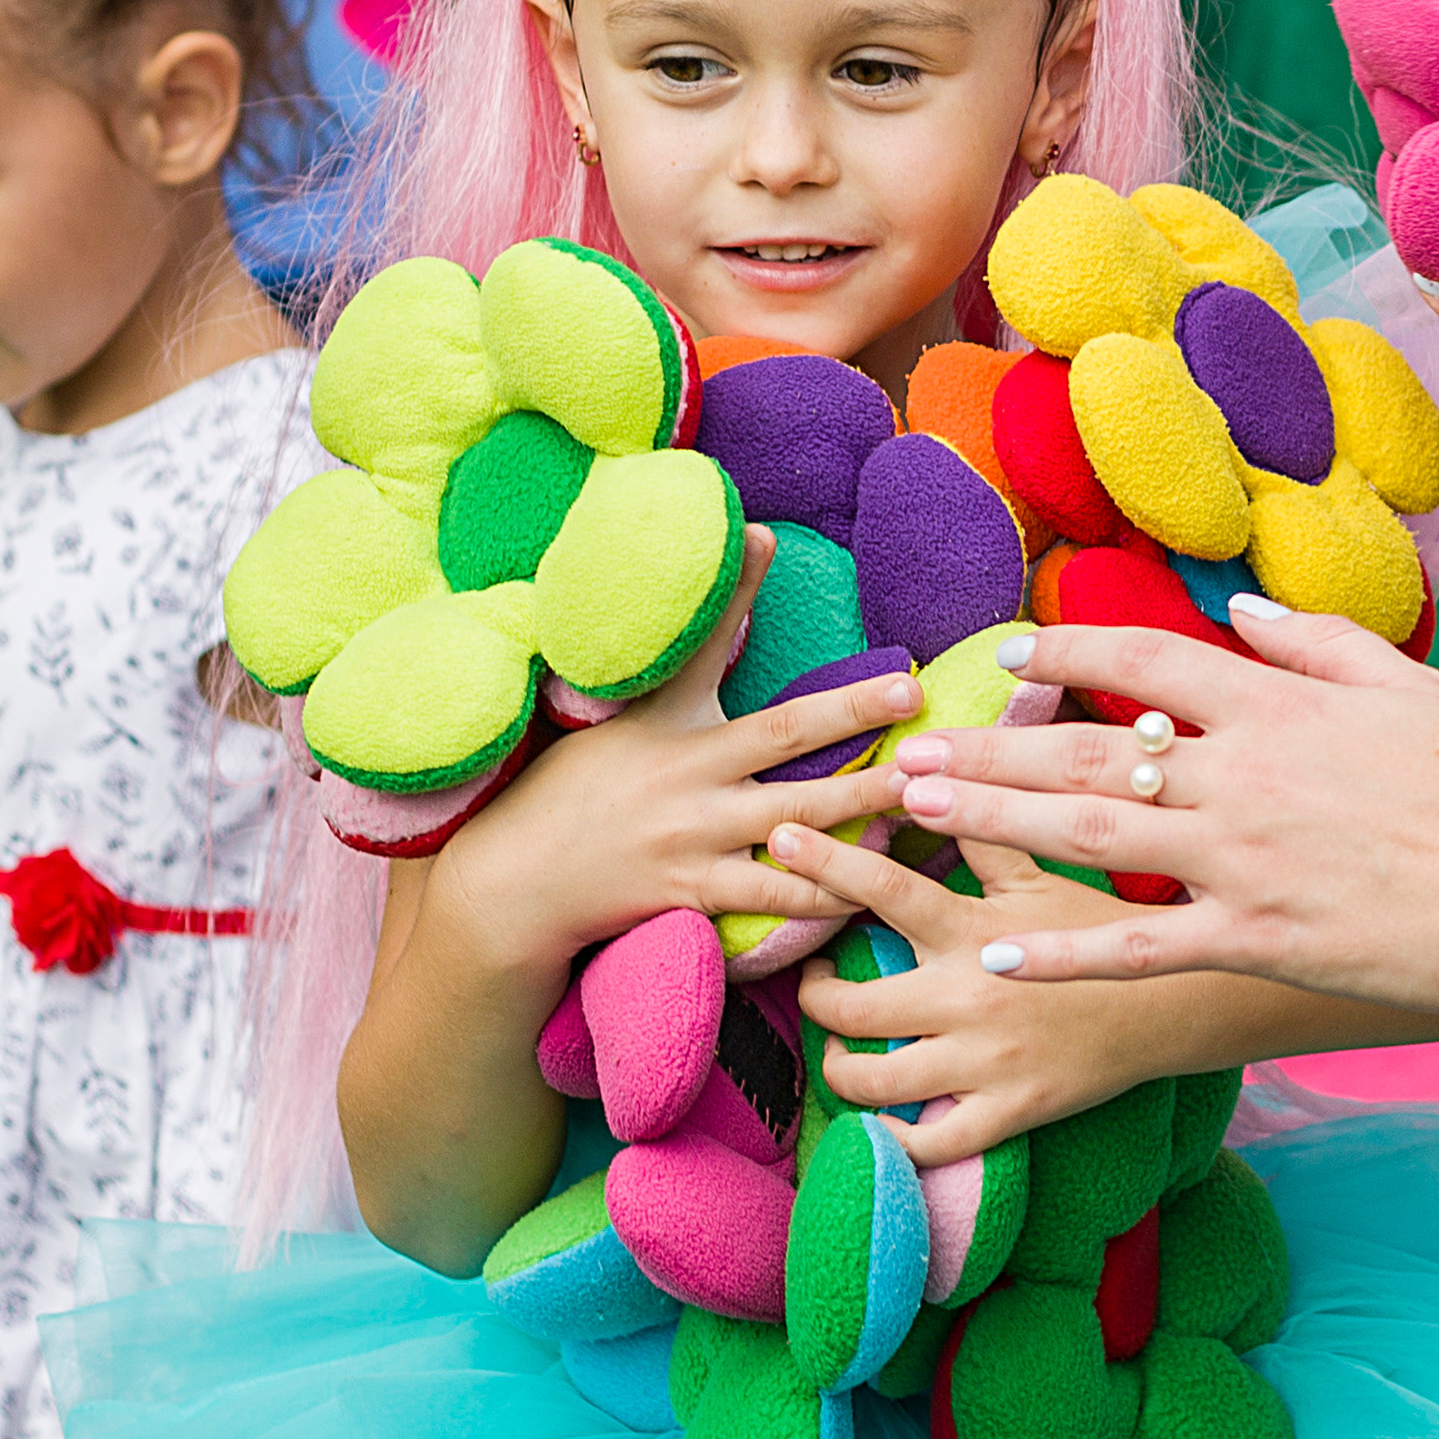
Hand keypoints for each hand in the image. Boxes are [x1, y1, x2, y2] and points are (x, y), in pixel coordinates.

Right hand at [430, 529, 924, 968]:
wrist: (516, 882)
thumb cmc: (572, 789)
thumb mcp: (620, 716)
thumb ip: (679, 660)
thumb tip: (715, 589)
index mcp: (666, 724)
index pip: (702, 642)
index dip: (735, 592)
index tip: (770, 539)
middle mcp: (686, 777)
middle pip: (782, 738)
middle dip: (851, 712)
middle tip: (912, 691)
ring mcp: (692, 840)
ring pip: (794, 823)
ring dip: (860, 808)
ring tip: (921, 795)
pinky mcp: (693, 895)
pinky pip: (771, 899)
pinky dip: (821, 895)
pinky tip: (870, 890)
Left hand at [776, 820, 1175, 1161]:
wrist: (1173, 1000)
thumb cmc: (1096, 925)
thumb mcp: (1037, 871)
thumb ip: (977, 829)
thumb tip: (927, 772)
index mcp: (972, 931)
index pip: (884, 887)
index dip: (825, 860)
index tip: (779, 837)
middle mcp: (968, 998)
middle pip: (850, 1007)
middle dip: (811, 994)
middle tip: (815, 978)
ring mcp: (985, 1064)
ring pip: (872, 1083)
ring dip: (838, 1066)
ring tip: (841, 1048)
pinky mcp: (1007, 1114)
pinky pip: (927, 1145)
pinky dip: (891, 1139)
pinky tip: (881, 1116)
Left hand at [860, 608, 1438, 1011]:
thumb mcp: (1409, 683)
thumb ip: (1314, 641)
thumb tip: (1239, 608)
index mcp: (1278, 704)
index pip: (1147, 656)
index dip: (1068, 649)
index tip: (1008, 652)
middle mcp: (1242, 774)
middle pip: (1088, 746)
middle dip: (990, 743)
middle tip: (909, 748)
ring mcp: (1241, 861)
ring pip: (1090, 830)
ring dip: (995, 816)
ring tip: (919, 809)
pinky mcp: (1254, 940)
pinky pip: (1138, 946)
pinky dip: (1064, 946)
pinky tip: (997, 946)